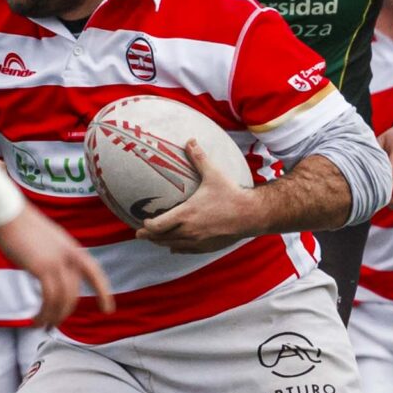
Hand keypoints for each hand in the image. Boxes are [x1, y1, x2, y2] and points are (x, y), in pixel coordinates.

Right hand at [0, 205, 111, 328]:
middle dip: (63, 313)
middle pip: (73, 293)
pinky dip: (44, 313)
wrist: (7, 212)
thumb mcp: (45, 241)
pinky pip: (49, 299)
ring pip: (62, 300)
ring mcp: (57, 262)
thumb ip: (52, 256)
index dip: (104, 293)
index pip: (95, 273)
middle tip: (51, 324)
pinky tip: (34, 319)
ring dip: (52, 317)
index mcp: (72, 248)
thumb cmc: (19, 225)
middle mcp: (69, 256)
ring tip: (40, 325)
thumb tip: (47, 275)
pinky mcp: (42, 268)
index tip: (107, 310)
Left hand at [135, 143, 262, 254]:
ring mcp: (197, 241)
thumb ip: (199, 158)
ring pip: (172, 246)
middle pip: (161, 238)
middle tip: (140, 234)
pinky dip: (177, 248)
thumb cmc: (231, 194)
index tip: (144, 221)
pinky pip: (186, 251)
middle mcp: (189, 231)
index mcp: (186, 214)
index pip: (157, 225)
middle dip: (149, 236)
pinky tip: (174, 247)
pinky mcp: (207, 247)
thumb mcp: (213, 174)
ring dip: (161, 242)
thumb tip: (190, 141)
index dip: (148, 225)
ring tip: (154, 239)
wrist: (252, 214)